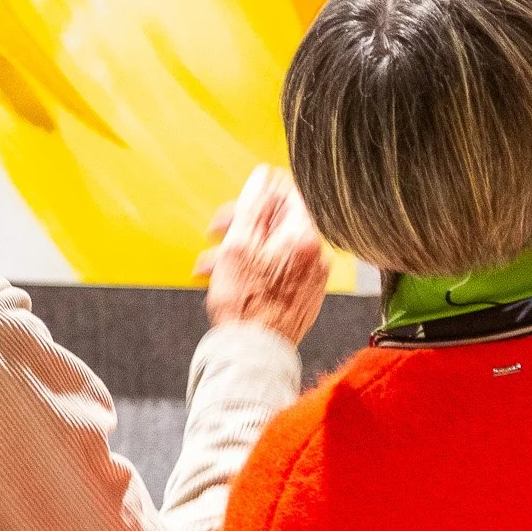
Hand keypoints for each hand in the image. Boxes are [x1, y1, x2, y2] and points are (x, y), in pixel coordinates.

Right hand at [195, 165, 329, 345]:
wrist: (254, 354)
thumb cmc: (244, 304)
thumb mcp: (239, 244)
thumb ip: (254, 205)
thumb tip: (264, 175)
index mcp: (304, 236)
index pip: (290, 192)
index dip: (260, 193)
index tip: (238, 206)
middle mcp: (317, 253)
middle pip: (280, 220)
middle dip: (243, 224)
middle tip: (217, 233)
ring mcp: (315, 276)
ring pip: (276, 247)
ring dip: (243, 249)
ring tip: (214, 266)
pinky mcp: (307, 295)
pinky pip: (282, 269)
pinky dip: (258, 269)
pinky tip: (233, 281)